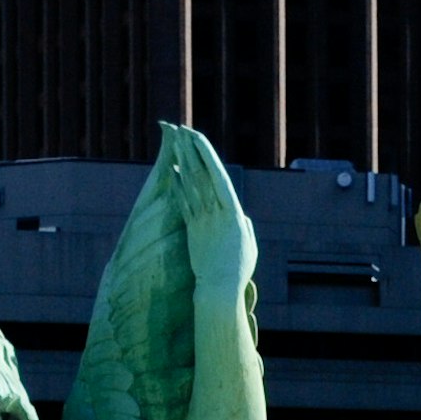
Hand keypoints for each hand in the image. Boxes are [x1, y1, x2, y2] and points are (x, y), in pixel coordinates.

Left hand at [161, 124, 249, 293]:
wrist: (219, 289)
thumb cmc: (238, 269)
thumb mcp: (249, 243)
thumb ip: (244, 225)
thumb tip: (240, 216)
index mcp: (233, 212)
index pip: (217, 175)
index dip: (205, 154)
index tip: (196, 137)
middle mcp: (215, 212)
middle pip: (200, 175)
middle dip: (191, 150)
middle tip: (181, 130)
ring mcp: (201, 220)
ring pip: (190, 185)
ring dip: (182, 161)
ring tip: (175, 143)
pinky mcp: (191, 230)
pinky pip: (183, 202)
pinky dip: (177, 185)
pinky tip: (172, 171)